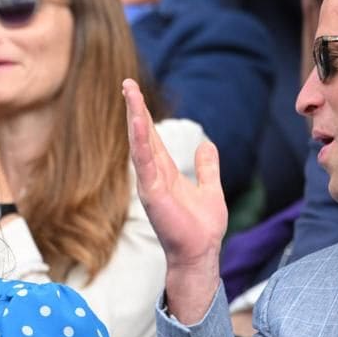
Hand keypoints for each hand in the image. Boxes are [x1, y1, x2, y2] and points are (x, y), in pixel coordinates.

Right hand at [123, 79, 225, 323]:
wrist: (201, 253)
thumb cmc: (202, 229)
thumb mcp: (210, 189)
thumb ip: (207, 167)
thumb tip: (206, 145)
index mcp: (165, 174)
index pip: (152, 139)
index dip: (145, 116)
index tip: (136, 93)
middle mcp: (153, 176)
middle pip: (142, 135)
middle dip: (135, 109)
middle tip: (127, 83)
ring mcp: (150, 184)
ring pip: (140, 144)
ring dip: (135, 118)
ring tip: (130, 93)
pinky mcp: (152, 193)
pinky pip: (145, 162)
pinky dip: (141, 140)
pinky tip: (138, 121)